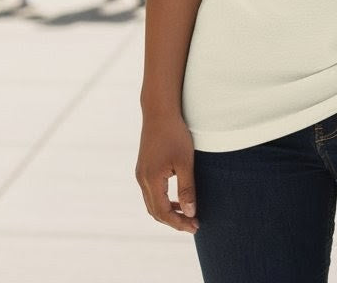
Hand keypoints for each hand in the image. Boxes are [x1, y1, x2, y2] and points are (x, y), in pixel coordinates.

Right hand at [135, 113, 198, 233]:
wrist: (160, 111)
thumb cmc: (175, 134)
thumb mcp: (185, 162)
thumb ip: (187, 189)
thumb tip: (190, 213)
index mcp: (151, 180)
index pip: (163, 212)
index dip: (179, 223)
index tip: (195, 226)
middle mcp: (142, 179)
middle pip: (155, 211)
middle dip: (173, 221)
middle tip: (193, 224)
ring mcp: (141, 173)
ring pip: (152, 202)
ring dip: (168, 211)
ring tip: (187, 214)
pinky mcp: (144, 167)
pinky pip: (151, 192)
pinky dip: (164, 200)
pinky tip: (177, 198)